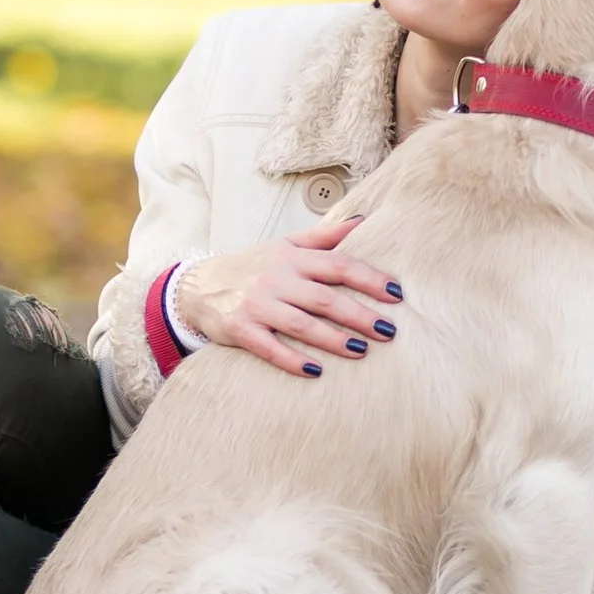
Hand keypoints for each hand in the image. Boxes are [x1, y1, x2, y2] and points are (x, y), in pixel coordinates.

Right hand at [173, 211, 402, 376]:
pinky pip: (269, 347)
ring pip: (301, 324)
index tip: (396, 295)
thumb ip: (324, 236)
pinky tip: (315, 371)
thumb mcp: (285, 244)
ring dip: (333, 339)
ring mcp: (257, 304)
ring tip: (361, 351)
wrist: (197, 285)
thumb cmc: (252, 265)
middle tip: (389, 332)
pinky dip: (292, 360)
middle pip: (325, 298)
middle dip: (360, 315)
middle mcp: (276, 278)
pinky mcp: (240, 329)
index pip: (338, 265)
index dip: (369, 279)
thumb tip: (363, 222)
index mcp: (292, 257)